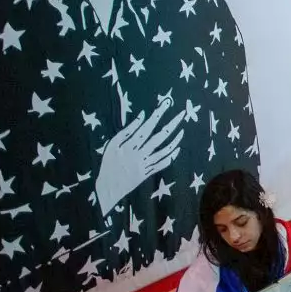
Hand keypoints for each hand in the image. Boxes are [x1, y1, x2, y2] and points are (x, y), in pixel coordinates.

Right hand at [95, 99, 185, 214]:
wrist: (108, 187)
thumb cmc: (108, 163)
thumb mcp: (112, 145)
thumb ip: (127, 131)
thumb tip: (142, 116)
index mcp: (130, 145)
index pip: (147, 126)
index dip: (158, 114)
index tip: (166, 103)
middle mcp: (140, 154)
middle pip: (160, 137)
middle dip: (172, 124)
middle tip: (182, 114)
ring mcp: (146, 164)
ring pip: (165, 151)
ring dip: (175, 140)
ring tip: (182, 130)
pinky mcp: (149, 172)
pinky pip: (163, 164)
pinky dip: (171, 156)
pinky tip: (177, 148)